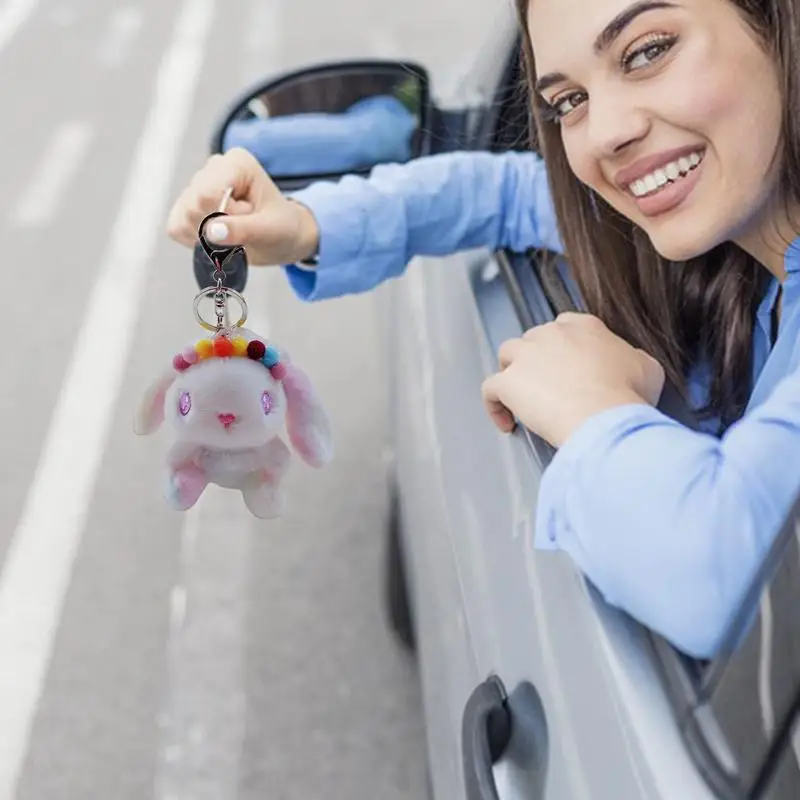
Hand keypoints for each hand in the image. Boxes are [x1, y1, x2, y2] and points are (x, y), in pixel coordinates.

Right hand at [166, 147, 319, 265]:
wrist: (278, 238)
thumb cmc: (281, 228)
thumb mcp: (271, 231)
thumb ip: (243, 230)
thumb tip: (210, 232)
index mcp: (236, 162)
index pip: (208, 193)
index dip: (226, 216)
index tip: (249, 217)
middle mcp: (212, 167)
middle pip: (194, 205)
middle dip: (218, 227)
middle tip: (243, 227)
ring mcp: (196, 185)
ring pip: (183, 217)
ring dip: (209, 236)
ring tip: (233, 230)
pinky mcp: (184, 206)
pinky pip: (176, 228)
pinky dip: (196, 241)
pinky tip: (217, 237)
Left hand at [481, 313, 664, 446]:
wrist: (605, 417)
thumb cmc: (627, 396)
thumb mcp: (647, 368)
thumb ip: (633, 359)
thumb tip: (632, 365)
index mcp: (583, 327)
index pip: (564, 326)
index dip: (563, 348)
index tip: (568, 366)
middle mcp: (550, 334)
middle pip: (534, 339)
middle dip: (537, 361)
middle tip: (548, 387)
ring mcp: (526, 356)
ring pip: (507, 355)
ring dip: (512, 374)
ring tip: (521, 398)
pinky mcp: (508, 382)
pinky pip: (490, 390)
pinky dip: (494, 406)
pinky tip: (507, 422)